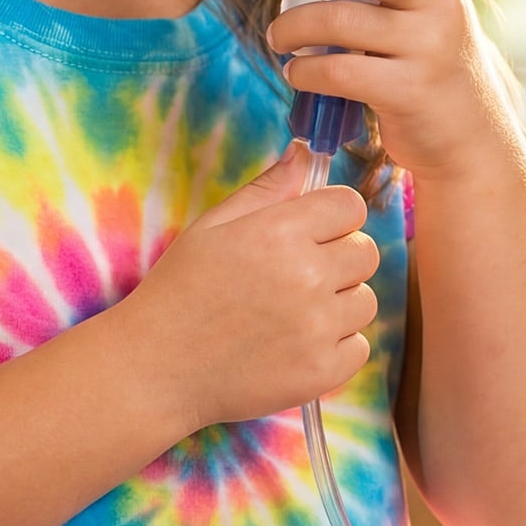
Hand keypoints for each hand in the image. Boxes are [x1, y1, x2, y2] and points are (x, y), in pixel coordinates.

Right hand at [114, 141, 379, 433]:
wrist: (159, 367)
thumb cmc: (182, 288)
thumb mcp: (213, 225)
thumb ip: (267, 189)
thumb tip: (305, 153)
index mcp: (280, 232)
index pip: (351, 206)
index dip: (334, 215)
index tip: (313, 229)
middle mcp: (307, 276)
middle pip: (365, 251)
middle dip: (339, 255)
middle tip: (298, 272)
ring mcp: (318, 328)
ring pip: (366, 300)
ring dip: (339, 302)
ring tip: (293, 310)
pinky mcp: (323, 371)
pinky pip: (359, 347)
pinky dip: (336, 345)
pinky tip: (296, 343)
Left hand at [264, 0, 516, 179]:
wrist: (470, 131)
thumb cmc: (425, 55)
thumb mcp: (412, 6)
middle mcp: (442, 2)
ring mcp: (429, 46)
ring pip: (341, 19)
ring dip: (293, 25)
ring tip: (277, 35)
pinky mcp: (410, 90)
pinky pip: (340, 71)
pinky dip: (306, 70)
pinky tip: (296, 72)